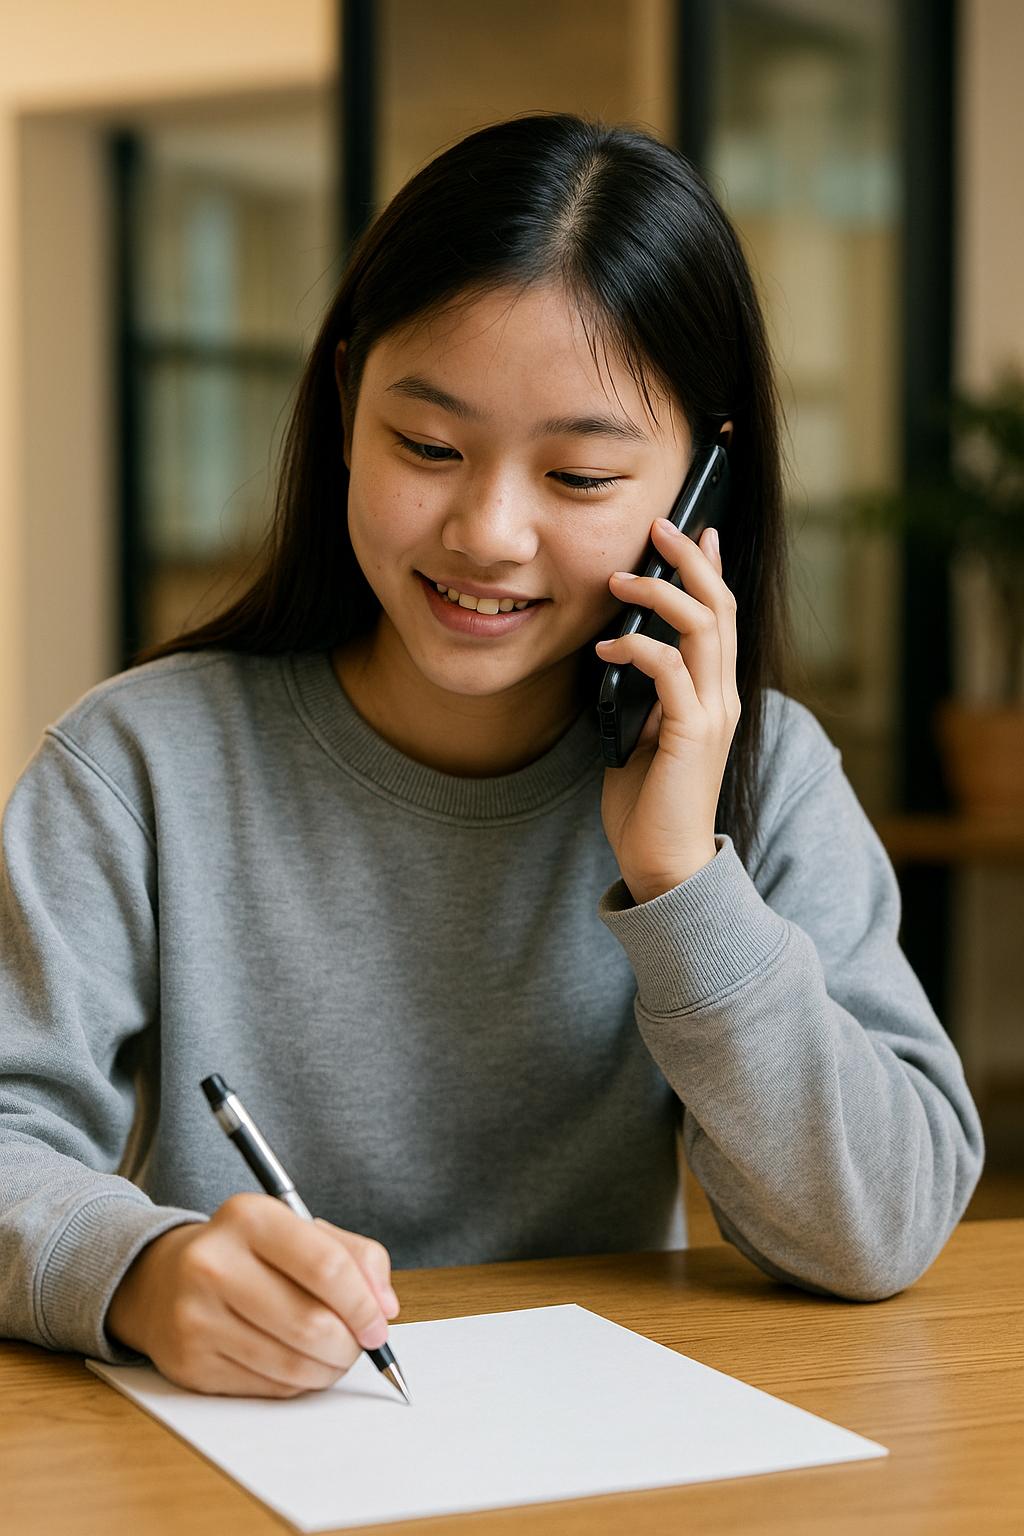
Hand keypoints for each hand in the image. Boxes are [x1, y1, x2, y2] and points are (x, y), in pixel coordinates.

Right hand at [105, 1193, 399, 1397]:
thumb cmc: (248, 1254)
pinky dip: (296, 1384)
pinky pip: (267, 1388)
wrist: (162, 1279)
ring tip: (331, 1355)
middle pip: (312, 1323)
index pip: (326, 1266)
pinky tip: (296, 1363)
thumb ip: (355, 1256)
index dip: (363, 1304)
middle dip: (350, 1345)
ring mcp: (196, 1316)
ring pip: (292, 1364)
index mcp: (249, 1217)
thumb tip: (385, 1307)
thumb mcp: (299, 1231)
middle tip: (358, 1345)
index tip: (379, 1324)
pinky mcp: (190, 1363)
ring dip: (327, 1369)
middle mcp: (214, 1264)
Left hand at [594, 518, 740, 903]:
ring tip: (621, 578)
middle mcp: (723, 697)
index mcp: (715, 695)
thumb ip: (645, 695)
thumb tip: (620, 653)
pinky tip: (607, 646)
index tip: (693, 529)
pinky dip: (638, 647)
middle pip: (720, 607)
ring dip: (661, 593)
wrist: (664, 862)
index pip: (722, 617)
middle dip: (691, 560)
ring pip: (704, 627)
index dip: (710, 569)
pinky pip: (671, 670)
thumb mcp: (645, 734)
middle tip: (659, 526)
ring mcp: (712, 714)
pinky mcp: (692, 732)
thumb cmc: (648, 804)